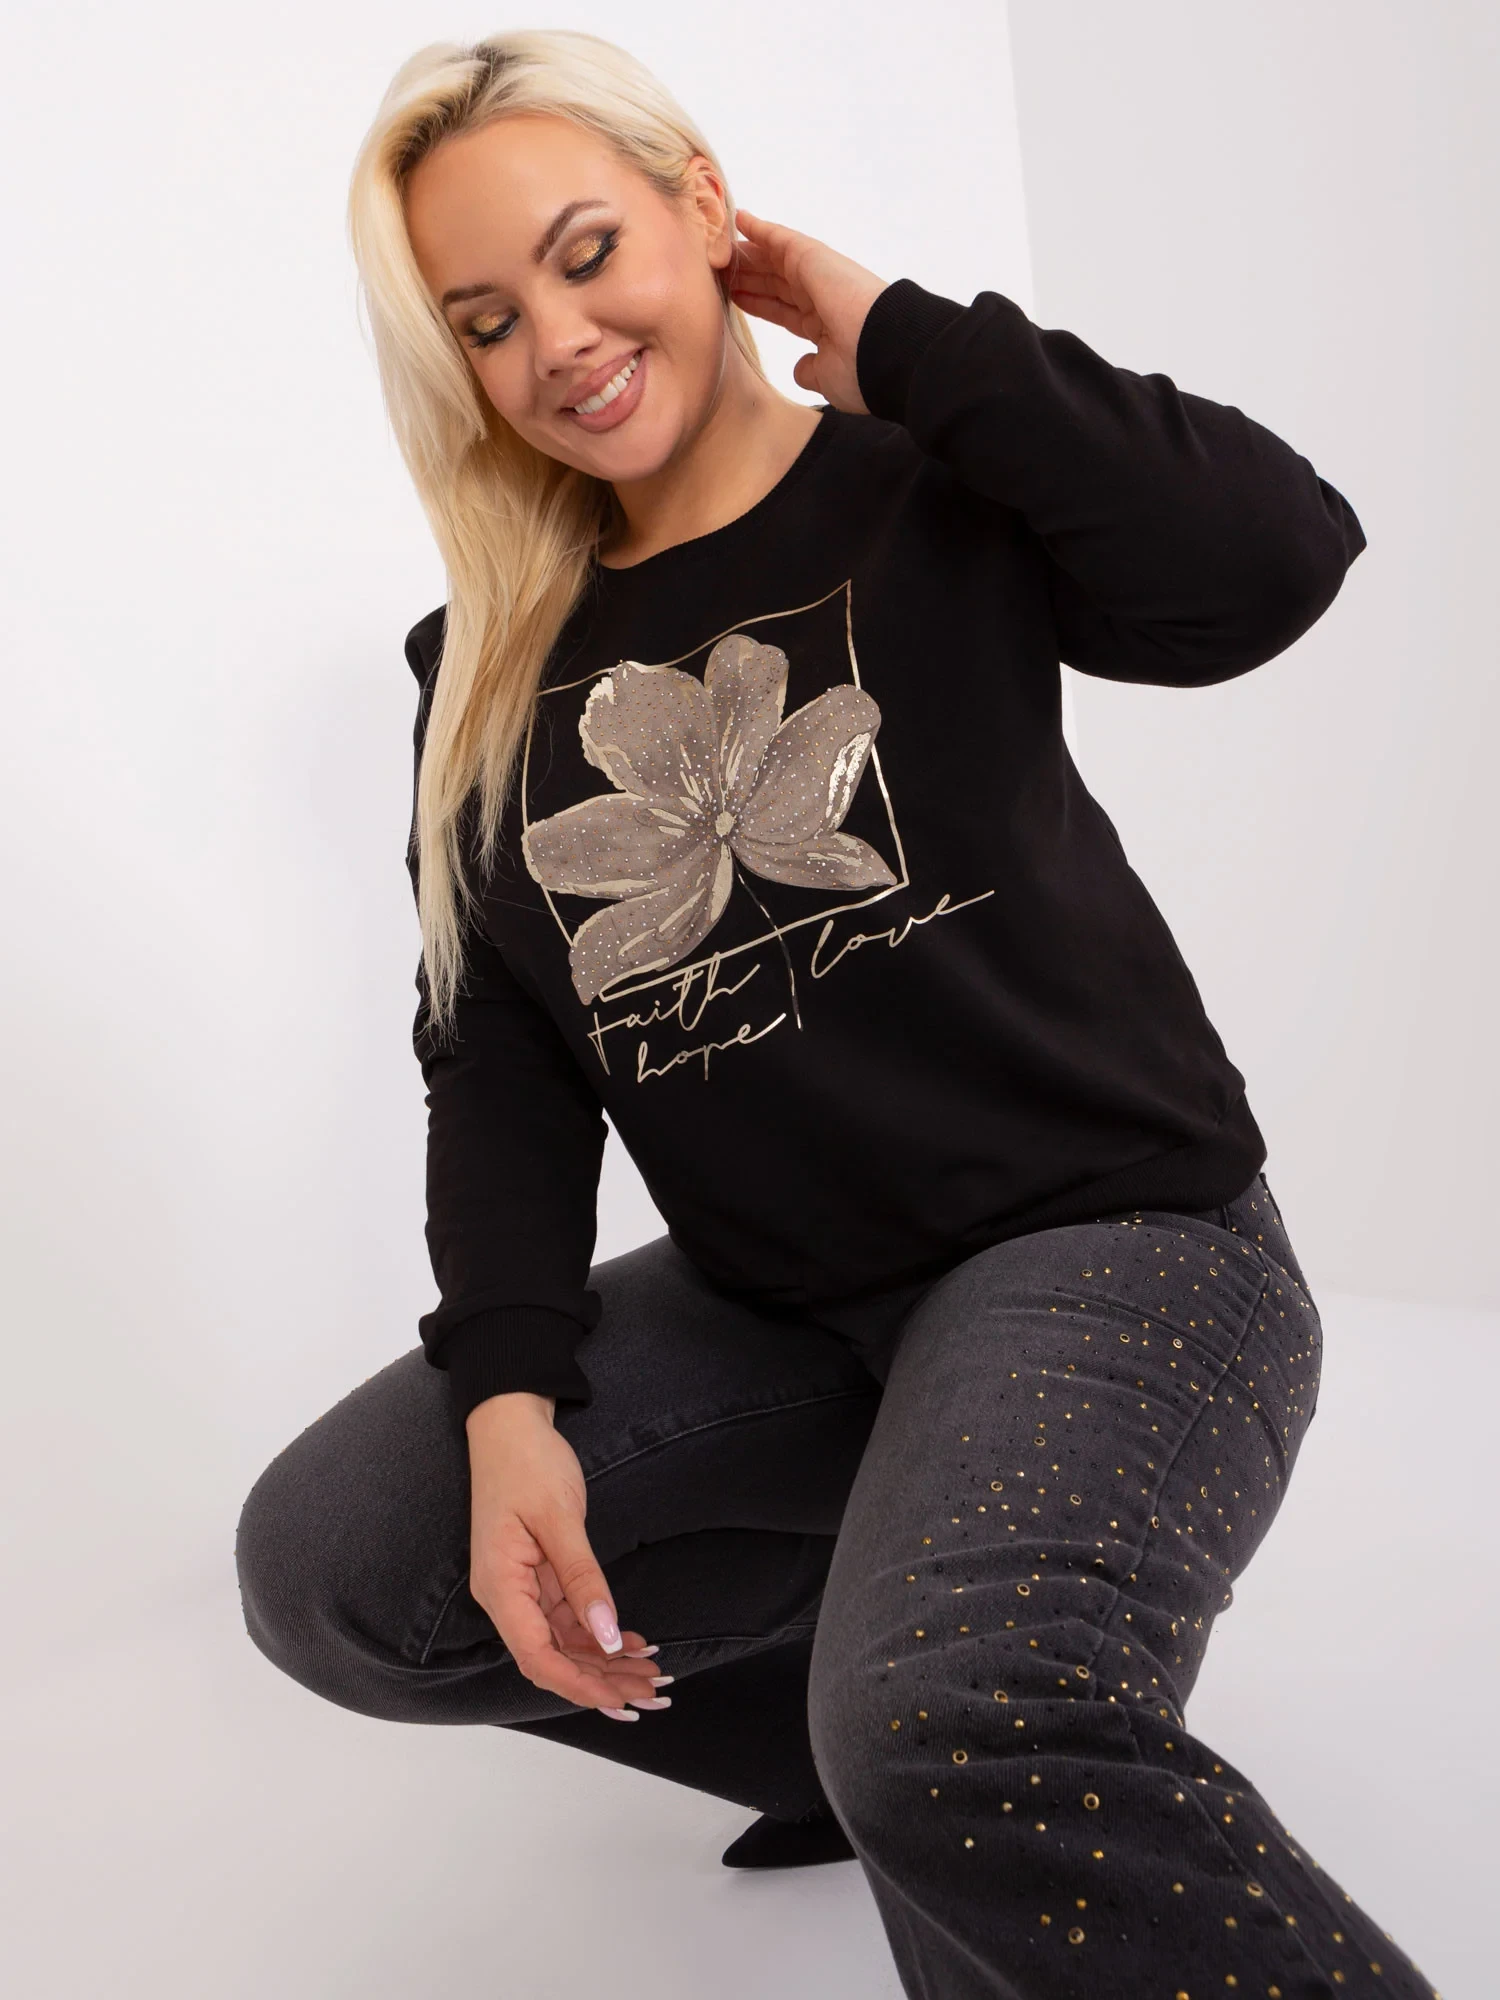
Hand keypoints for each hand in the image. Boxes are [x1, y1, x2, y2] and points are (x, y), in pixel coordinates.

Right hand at [466, 1397, 670, 1719]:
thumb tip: (608, 1635)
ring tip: (652, 1674)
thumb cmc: (528, 1462)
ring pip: (564, 1643)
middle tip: (652, 1692)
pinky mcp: (537, 1576)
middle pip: (552, 1658)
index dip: (578, 1684)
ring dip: (605, 1662)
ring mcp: (521, 1588)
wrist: (509, 1423)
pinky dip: (600, 1633)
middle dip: (601, 1681)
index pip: (536, 1656)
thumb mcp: (559, 1517)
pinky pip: (568, 1619)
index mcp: (500, 1586)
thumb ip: (583, 1578)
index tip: (619, 1700)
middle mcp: (506, 1596)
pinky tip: (635, 1643)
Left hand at [729, 209, 889, 413]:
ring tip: (721, 248)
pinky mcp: (814, 258)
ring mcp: (818, 275)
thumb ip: (811, 370)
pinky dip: (760, 228)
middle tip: (719, 270)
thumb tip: (801, 367)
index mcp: (823, 325)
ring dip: (748, 254)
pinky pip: (781, 238)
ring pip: (774, 260)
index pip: (783, 310)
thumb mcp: (828, 377)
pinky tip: (740, 219)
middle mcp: (821, 297)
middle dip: (749, 277)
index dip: (758, 303)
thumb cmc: (862, 371)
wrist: (885, 352)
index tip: (735, 298)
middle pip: (775, 282)